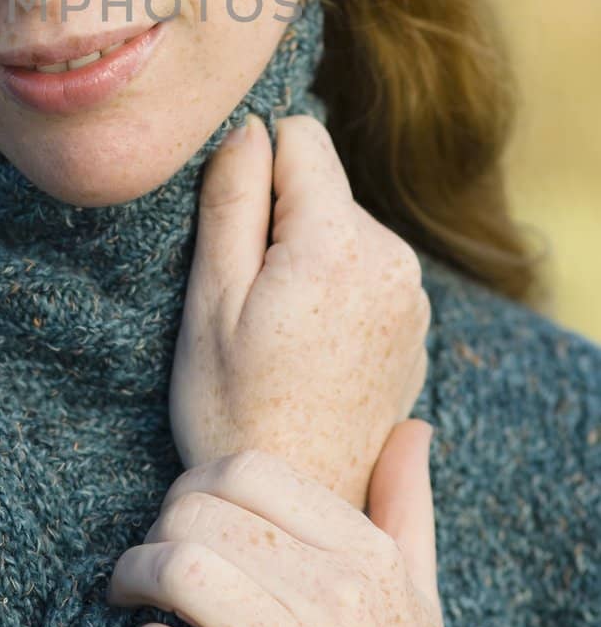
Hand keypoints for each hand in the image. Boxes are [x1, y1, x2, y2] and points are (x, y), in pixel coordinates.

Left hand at [106, 424, 498, 626]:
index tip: (178, 515)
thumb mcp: (421, 597)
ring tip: (127, 597)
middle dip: (153, 531)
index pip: (251, 470)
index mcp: (370, 556)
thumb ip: (407, 506)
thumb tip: (412, 427)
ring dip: (133, 579)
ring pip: (184, 575)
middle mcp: (347, 600)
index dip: (194, 481)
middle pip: (202, 515)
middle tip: (142, 562)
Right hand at [170, 114, 430, 508]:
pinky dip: (334, 290)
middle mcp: (392, 259)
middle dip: (280, 218)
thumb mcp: (210, 298)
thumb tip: (248, 128)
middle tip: (246, 299)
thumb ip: (231, 199)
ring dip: (306, 255)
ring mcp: (412, 297)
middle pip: (323, 185)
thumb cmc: (234, 406)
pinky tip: (307, 351)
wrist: (297, 499)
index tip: (233, 233)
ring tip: (276, 331)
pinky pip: (365, 271)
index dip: (254, 168)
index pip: (300, 136)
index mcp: (337, 242)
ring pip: (342, 227)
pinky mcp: (414, 328)